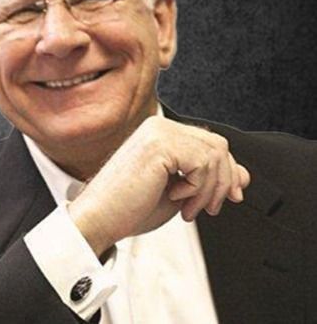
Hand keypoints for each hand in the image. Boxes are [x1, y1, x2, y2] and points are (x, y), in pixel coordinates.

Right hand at [67, 116, 249, 256]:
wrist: (100, 218)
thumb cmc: (131, 207)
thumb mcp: (181, 192)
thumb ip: (209, 179)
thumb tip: (243, 175)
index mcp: (161, 133)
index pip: (211, 142)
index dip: (226, 171)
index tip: (228, 197)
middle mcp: (160, 126)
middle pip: (218, 144)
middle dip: (222, 181)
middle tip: (207, 208)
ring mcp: (159, 132)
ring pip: (215, 154)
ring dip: (209, 189)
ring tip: (188, 208)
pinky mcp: (159, 144)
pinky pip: (202, 163)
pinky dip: (198, 188)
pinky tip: (177, 198)